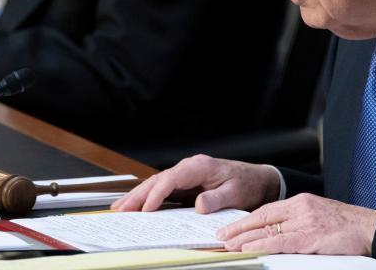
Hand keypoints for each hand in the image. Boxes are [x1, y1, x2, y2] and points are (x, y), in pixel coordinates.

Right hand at [112, 155, 280, 212]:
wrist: (255, 180)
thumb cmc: (246, 183)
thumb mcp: (236, 193)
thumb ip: (217, 198)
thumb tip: (199, 205)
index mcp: (199, 166)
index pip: (172, 178)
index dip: (157, 193)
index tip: (147, 209)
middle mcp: (188, 168)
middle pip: (157, 180)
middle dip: (138, 195)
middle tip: (121, 209)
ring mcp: (184, 175)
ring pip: (155, 185)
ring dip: (137, 197)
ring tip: (119, 209)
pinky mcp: (184, 185)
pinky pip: (161, 191)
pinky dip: (147, 198)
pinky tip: (135, 207)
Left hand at [218, 193, 375, 255]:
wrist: (371, 228)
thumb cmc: (346, 226)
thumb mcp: (317, 216)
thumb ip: (297, 222)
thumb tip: (273, 234)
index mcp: (300, 202)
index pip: (266, 210)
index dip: (246, 220)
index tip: (230, 227)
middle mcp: (300, 208)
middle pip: (262, 218)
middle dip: (239, 228)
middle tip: (220, 236)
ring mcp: (306, 222)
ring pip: (268, 230)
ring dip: (245, 238)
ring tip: (228, 244)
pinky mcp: (312, 236)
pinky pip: (281, 242)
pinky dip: (262, 246)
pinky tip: (249, 249)